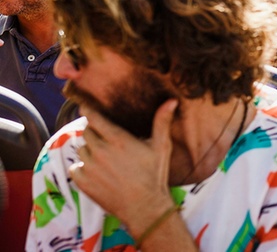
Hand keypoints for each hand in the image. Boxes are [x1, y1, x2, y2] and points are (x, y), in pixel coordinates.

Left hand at [70, 100, 177, 233]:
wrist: (145, 207)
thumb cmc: (154, 175)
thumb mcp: (161, 147)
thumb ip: (162, 122)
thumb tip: (171, 100)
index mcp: (118, 139)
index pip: (94, 118)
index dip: (88, 109)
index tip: (86, 106)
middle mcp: (100, 151)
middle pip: (86, 132)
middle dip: (94, 132)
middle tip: (106, 138)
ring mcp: (90, 167)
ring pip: (81, 149)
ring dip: (89, 150)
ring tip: (104, 157)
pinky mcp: (83, 182)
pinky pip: (74, 167)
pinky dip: (82, 167)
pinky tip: (96, 171)